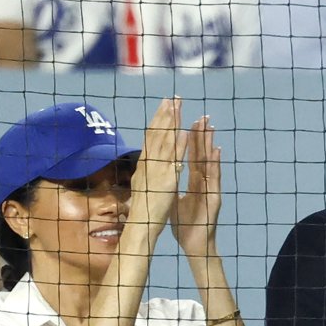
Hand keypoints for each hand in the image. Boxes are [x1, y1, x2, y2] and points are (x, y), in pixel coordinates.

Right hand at [133, 97, 187, 229]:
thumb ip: (145, 172)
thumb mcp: (143, 186)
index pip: (151, 137)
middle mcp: (149, 164)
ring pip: (164, 142)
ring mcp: (157, 171)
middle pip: (157, 135)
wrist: (141, 227)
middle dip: (165, 115)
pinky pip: (173, 161)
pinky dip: (178, 146)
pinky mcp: (166, 181)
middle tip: (172, 98)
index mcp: (145, 165)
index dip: (158, 121)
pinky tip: (184, 133)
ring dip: (171, 123)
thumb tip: (145, 162)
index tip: (164, 106)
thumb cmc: (143, 211)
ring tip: (178, 106)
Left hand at [171, 116, 220, 258]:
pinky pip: (214, 178)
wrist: (194, 243)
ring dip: (209, 144)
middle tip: (202, 116)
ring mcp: (209, 188)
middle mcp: (202, 182)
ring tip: (210, 126)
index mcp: (192, 182)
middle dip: (201, 136)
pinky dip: (216, 164)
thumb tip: (160, 174)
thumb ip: (170, 186)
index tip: (186, 122)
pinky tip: (217, 151)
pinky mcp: (214, 197)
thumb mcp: (173, 201)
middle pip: (200, 155)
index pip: (189, 157)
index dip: (187, 140)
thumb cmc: (185, 225)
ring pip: (209, 163)